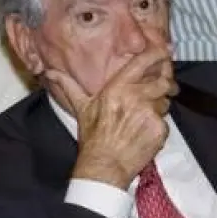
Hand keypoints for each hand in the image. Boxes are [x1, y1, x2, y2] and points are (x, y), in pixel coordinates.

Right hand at [47, 47, 177, 189]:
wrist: (104, 165)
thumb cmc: (93, 138)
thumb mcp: (81, 108)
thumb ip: (69, 86)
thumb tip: (50, 72)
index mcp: (118, 88)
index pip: (143, 62)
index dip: (158, 54)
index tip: (164, 51)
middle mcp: (135, 97)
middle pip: (163, 80)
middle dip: (165, 83)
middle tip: (163, 87)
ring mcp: (149, 113)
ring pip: (165, 102)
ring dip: (159, 107)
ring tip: (143, 118)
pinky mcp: (159, 129)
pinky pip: (166, 122)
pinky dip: (158, 126)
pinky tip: (144, 133)